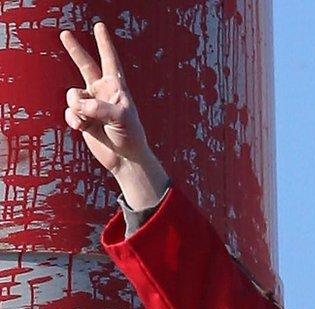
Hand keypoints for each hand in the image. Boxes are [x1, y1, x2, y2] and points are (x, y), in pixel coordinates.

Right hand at [60, 23, 167, 209]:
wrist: (124, 158)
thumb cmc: (130, 135)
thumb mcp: (121, 117)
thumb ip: (99, 107)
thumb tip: (78, 104)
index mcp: (117, 87)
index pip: (110, 61)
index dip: (104, 43)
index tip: (99, 27)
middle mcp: (103, 92)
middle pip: (85, 65)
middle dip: (75, 50)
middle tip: (65, 34)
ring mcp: (91, 104)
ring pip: (72, 95)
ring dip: (78, 108)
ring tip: (89, 121)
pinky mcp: (81, 117)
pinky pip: (69, 112)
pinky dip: (74, 120)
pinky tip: (83, 128)